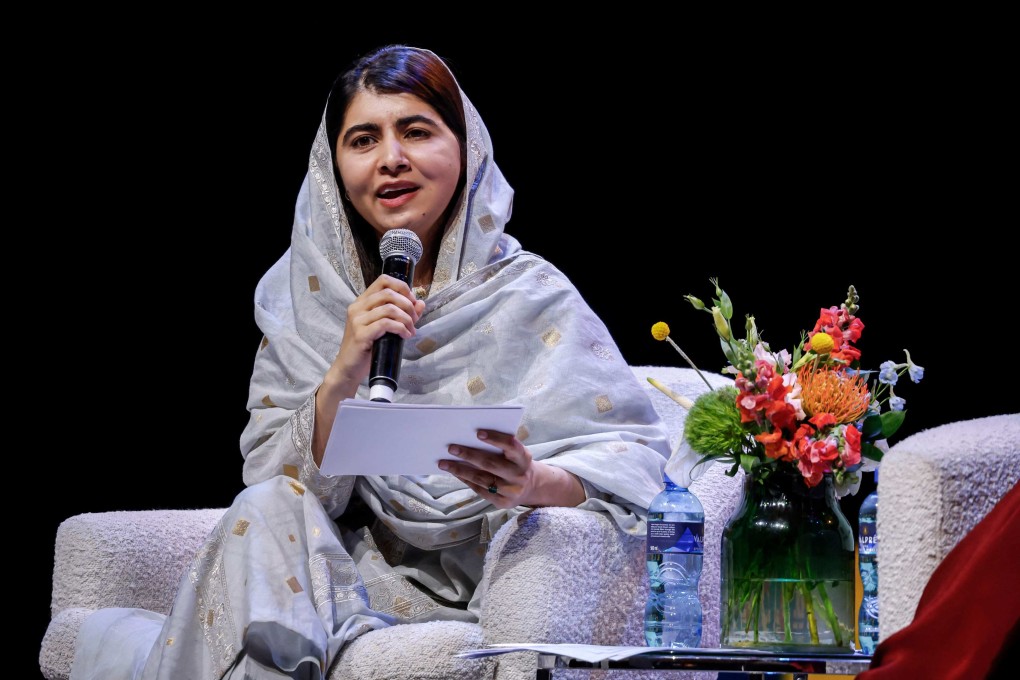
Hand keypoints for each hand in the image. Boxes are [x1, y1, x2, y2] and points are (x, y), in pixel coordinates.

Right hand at [313, 274, 424, 465]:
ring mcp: (357, 320)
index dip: (402, 287)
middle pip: (388, 293)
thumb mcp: (384, 328)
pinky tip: (405, 335)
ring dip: (406, 318)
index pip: (383, 281)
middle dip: (407, 304)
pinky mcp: (360, 334)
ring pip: (389, 308)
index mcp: (361, 302)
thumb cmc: (366, 348)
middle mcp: (357, 307)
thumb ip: (401, 314)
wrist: (348, 369)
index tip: (413, 301)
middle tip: (414, 319)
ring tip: (411, 330)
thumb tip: (421, 303)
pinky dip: (400, 328)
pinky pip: (385, 323)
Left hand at [439, 430, 584, 508]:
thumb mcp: (516, 453)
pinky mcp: (502, 502)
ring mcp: (511, 491)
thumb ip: (500, 447)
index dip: (495, 439)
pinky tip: (455, 473)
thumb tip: (469, 439)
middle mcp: (519, 475)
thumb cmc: (516, 462)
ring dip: (460, 470)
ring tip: (444, 463)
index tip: (478, 433)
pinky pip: (480, 490)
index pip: (511, 445)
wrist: (532, 487)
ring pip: (481, 479)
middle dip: (468, 455)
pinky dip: (466, 480)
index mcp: (524, 458)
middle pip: (490, 463)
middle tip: (451, 448)